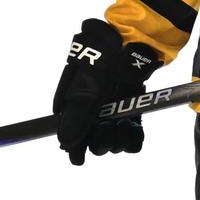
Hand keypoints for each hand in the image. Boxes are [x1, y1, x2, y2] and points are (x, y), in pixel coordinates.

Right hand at [51, 19, 161, 165]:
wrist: (134, 40)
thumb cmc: (105, 58)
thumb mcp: (89, 85)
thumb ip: (79, 113)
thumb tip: (65, 141)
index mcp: (73, 104)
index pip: (70, 136)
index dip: (74, 149)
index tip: (79, 158)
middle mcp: (91, 110)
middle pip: (93, 140)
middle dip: (100, 141)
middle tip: (109, 131)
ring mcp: (112, 110)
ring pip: (112, 139)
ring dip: (118, 140)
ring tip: (123, 129)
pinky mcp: (131, 109)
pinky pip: (131, 133)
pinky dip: (134, 137)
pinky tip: (134, 135)